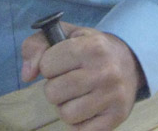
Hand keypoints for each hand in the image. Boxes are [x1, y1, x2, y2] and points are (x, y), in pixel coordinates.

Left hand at [21, 22, 145, 130]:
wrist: (131, 62)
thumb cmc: (92, 48)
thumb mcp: (66, 35)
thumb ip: (36, 46)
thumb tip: (27, 75)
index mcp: (92, 46)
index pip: (47, 65)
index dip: (49, 65)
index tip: (62, 62)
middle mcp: (105, 71)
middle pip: (53, 93)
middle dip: (55, 88)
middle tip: (70, 80)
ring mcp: (113, 96)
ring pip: (66, 115)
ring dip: (66, 106)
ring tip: (79, 94)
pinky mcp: (117, 117)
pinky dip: (79, 123)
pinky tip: (88, 107)